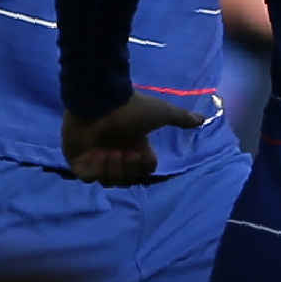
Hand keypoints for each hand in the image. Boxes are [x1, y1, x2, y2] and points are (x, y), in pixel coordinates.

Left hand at [63, 94, 207, 184]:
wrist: (100, 99)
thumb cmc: (130, 106)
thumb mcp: (161, 113)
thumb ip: (181, 118)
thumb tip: (203, 119)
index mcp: (134, 145)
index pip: (143, 170)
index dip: (144, 167)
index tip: (144, 154)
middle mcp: (116, 152)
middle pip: (125, 180)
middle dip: (128, 170)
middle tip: (126, 154)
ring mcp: (95, 157)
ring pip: (107, 181)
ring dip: (112, 170)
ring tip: (109, 153)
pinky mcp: (77, 160)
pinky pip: (87, 178)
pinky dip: (94, 171)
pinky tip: (97, 155)